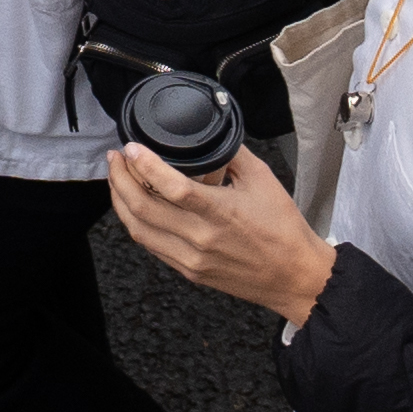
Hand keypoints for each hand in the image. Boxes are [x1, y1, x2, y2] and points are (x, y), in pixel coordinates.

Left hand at [106, 135, 334, 317]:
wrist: (296, 277)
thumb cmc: (284, 230)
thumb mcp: (263, 179)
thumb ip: (231, 153)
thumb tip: (209, 134)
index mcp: (220, 213)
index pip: (171, 187)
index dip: (144, 165)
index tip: (131, 148)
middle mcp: (201, 238)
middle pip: (143, 208)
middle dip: (120, 178)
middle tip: (115, 158)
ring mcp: (192, 258)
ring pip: (139, 229)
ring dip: (121, 201)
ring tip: (117, 178)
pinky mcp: (189, 272)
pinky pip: (151, 245)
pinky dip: (136, 223)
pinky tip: (134, 206)